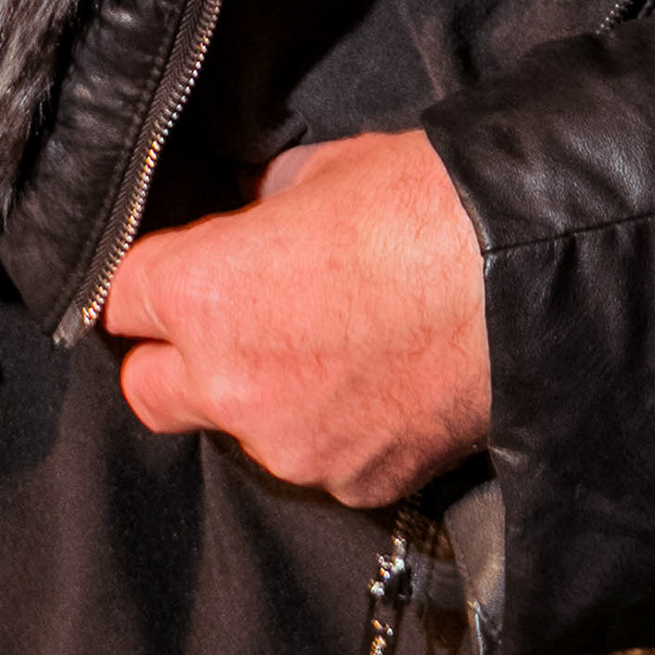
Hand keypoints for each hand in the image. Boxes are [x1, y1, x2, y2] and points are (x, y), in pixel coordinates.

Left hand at [98, 131, 492, 508]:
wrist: (534, 276)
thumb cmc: (431, 208)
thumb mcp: (321, 172)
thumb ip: (258, 209)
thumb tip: (249, 217)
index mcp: (205, 296)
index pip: (120, 300)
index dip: (150, 280)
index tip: (176, 273)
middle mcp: (231, 385)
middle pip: (148, 389)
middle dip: (175, 358)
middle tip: (230, 321)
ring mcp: (293, 447)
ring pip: (237, 431)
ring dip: (262, 397)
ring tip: (334, 348)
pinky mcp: (357, 483)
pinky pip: (318, 460)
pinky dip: (334, 430)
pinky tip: (381, 382)